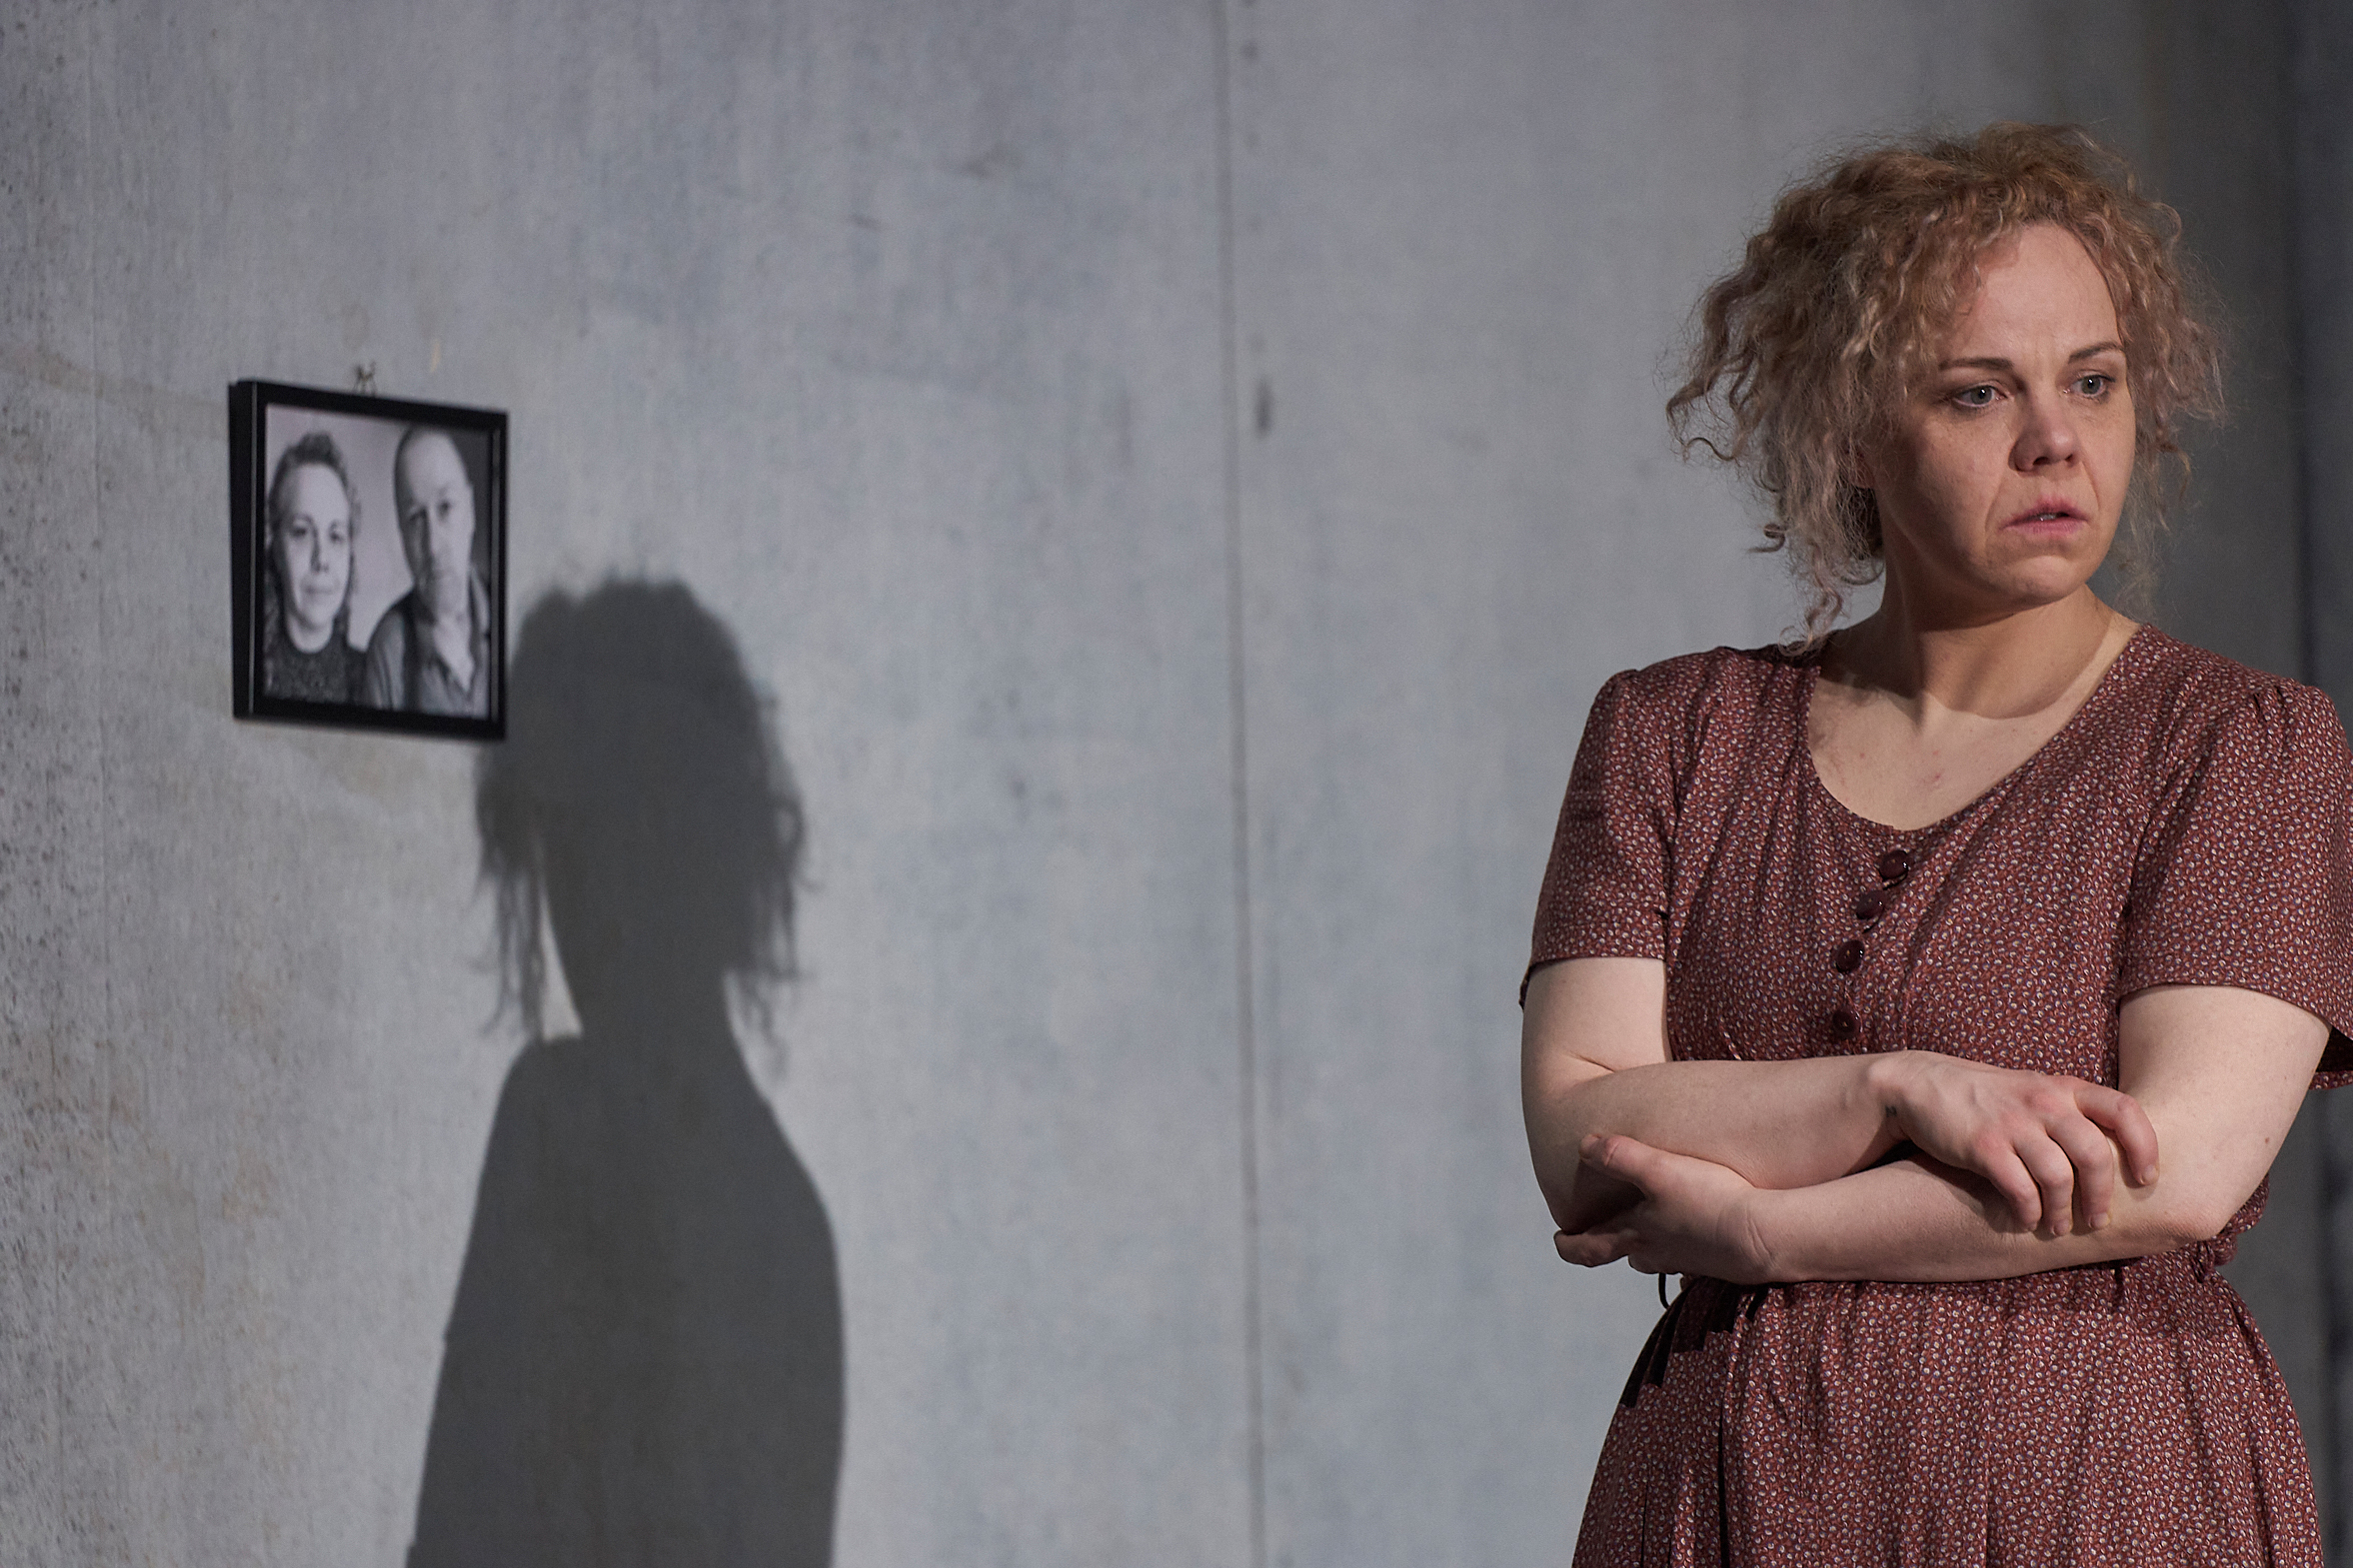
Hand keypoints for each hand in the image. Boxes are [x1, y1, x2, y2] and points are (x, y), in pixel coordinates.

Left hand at [1554, 1134, 1777, 1283]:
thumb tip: (1582, 1143)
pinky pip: (1700, 1259)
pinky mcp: (1723, 1265)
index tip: (1558, 1242)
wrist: (1765, 1237)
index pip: (1590, 1248)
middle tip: (1605, 1236)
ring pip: (1663, 1259)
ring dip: (1654, 1248)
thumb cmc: (1708, 1202)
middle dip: (1613, 1244)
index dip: (1570, 1245)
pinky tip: (1705, 1235)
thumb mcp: (1658, 1171)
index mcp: (1636, 1236)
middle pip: (1628, 1255)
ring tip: (1655, 1232)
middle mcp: (1660, 1255)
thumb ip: (1619, 1156)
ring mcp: (1693, 1263)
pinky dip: (1693, 1249)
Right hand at [1876, 1052, 2157, 1235]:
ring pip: (2058, 1177)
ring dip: (2063, 1212)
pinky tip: (2025, 1220)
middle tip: (2097, 1220)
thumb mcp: (2038, 1092)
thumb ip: (2075, 1115)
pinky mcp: (1981, 1145)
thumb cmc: (1990, 1099)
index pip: (2125, 1111)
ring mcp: (2012, 1123)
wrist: (1923, 1085)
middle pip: (2094, 1154)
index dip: (2144, 1147)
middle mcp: (2044, 1102)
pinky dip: (2028, 1212)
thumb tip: (2121, 1161)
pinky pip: (2019, 1189)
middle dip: (2101, 1197)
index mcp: (2065, 1088)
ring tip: (2058, 1227)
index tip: (2145, 1178)